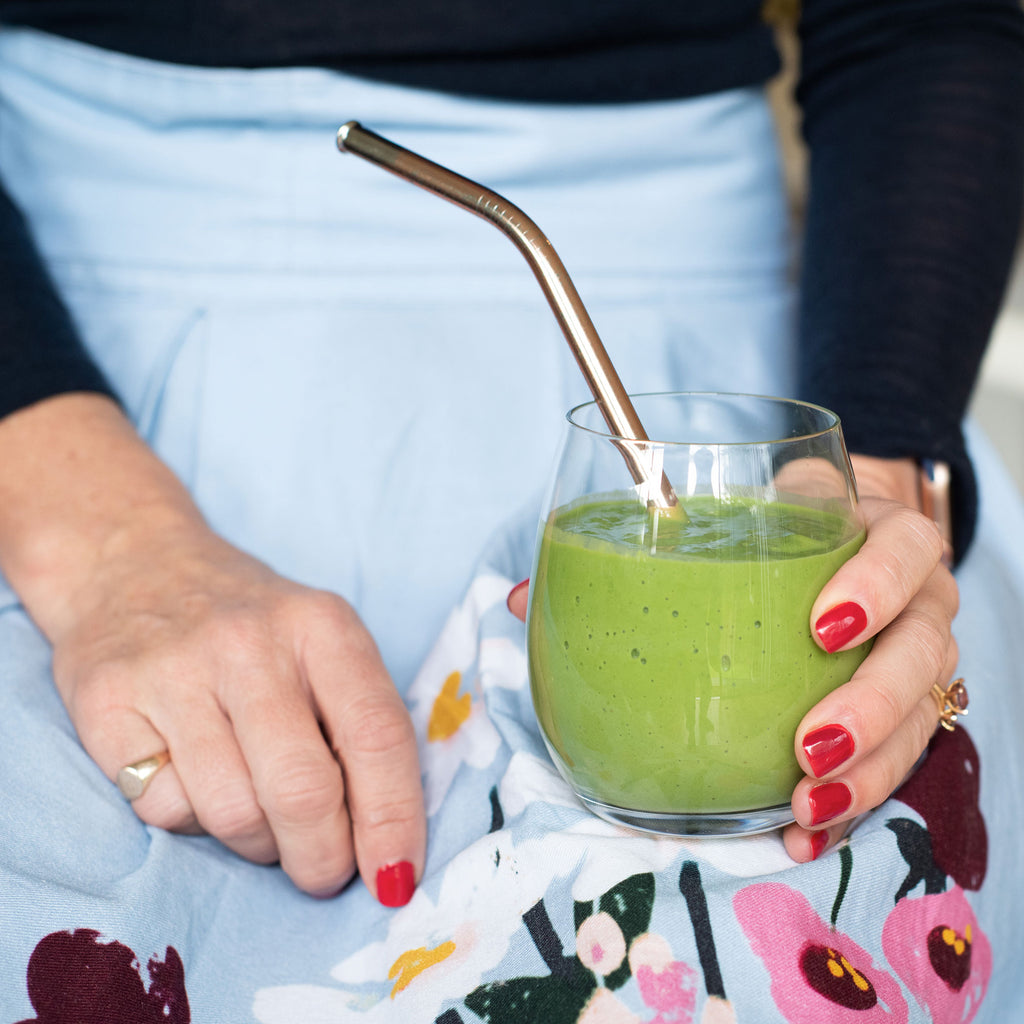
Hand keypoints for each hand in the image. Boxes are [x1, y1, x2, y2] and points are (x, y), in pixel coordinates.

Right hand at [0, 394, 424, 901]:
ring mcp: (174, 668)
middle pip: (303, 790)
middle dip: (322, 858)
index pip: (377, 735)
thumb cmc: (250, 625)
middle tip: (322, 871)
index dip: (393, 818)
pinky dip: (188, 816)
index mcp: (322, 626)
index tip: (398, 878)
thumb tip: (388, 840)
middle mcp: (250, 642)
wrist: (133, 563)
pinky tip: (192, 773)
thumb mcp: (321, 644)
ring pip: (233, 813)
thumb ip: (357, 721)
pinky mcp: (107, 700)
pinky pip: (163, 809)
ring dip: (256, 842)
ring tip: (256, 812)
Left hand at [506, 456, 956, 860]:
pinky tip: (803, 830)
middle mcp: (913, 603)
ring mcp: (912, 661)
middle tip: (809, 742)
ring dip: (867, 770)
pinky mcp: (901, 715)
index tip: (820, 624)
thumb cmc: (770, 536)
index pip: (905, 549)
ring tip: (806, 801)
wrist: (831, 549)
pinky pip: (892, 763)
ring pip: (919, 720)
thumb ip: (635, 548)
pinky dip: (852, 803)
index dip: (875, 584)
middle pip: (923, 651)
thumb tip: (524, 599)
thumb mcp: (723, 524)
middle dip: (872, 703)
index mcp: (875, 538)